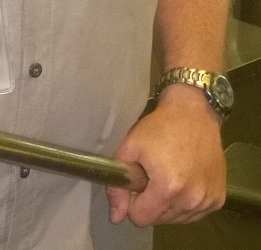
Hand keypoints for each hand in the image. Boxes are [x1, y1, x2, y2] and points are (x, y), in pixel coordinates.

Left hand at [107, 86, 225, 226]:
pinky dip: (186, 203)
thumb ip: (118, 187)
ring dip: (169, 204)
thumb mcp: (130, 148)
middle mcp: (191, 199)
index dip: (133, 202)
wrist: (194, 113)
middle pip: (159, 220)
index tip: (137, 184)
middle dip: (150, 202)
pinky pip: (194, 214)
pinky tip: (184, 179)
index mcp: (168, 188)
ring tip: (169, 174)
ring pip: (177, 219)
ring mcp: (208, 201)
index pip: (141, 218)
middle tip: (153, 174)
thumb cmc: (159, 127)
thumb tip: (115, 218)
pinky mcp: (219, 199)